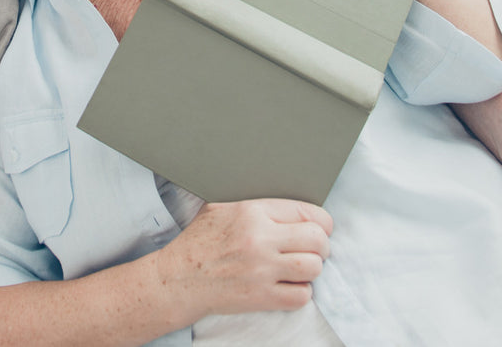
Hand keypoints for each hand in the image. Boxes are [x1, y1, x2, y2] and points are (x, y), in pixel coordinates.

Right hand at [156, 199, 331, 318]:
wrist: (180, 278)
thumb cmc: (199, 241)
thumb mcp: (221, 207)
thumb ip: (254, 203)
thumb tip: (283, 203)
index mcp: (252, 211)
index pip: (306, 211)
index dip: (321, 221)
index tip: (321, 228)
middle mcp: (261, 239)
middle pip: (317, 239)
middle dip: (322, 245)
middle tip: (315, 249)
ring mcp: (262, 270)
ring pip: (313, 267)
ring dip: (312, 269)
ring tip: (302, 267)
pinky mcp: (262, 297)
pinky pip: (301, 296)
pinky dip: (301, 292)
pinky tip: (290, 285)